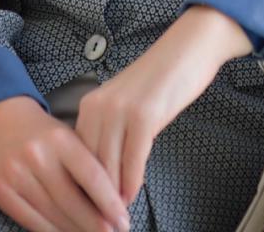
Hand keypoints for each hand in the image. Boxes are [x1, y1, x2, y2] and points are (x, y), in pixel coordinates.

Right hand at [0, 95, 131, 231]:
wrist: (0, 119)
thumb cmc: (44, 133)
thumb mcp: (67, 137)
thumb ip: (87, 165)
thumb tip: (111, 205)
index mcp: (59, 139)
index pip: (91, 176)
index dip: (109, 203)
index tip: (124, 221)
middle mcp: (36, 155)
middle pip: (72, 200)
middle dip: (95, 223)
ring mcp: (16, 174)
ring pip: (52, 214)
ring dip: (75, 230)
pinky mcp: (0, 190)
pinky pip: (31, 220)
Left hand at [72, 5, 251, 208]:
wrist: (187, 49)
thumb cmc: (160, 81)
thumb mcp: (126, 106)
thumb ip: (111, 134)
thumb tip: (104, 176)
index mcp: (90, 104)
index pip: (76, 155)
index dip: (80, 186)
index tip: (85, 210)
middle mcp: (98, 106)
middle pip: (88, 164)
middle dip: (94, 198)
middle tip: (100, 222)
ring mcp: (120, 110)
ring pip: (108, 165)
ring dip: (112, 197)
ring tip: (116, 218)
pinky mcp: (143, 115)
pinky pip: (132, 158)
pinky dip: (131, 182)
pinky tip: (132, 195)